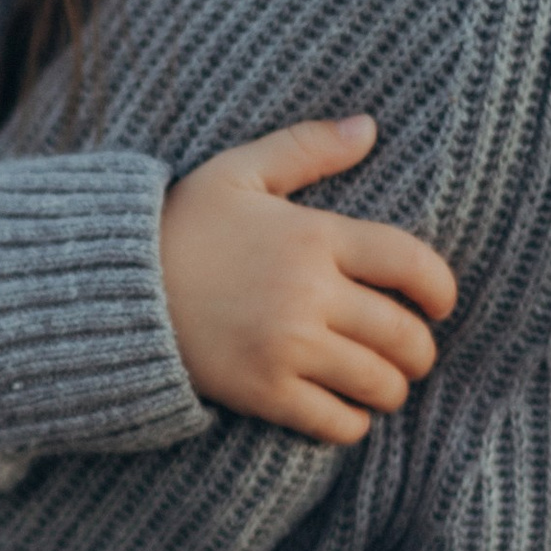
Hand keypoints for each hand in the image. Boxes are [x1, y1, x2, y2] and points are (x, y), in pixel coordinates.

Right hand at [159, 115, 456, 444]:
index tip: (439, 305)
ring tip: (379, 382)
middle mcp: (308, 295)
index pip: (412, 264)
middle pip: (404, 335)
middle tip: (409, 352)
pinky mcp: (263, 394)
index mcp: (313, 237)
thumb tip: (370, 127)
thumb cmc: (180, 226)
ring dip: (390, 388)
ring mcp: (287, 349)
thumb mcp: (239, 171)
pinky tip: (343, 410)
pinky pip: (338, 423)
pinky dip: (352, 423)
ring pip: (378, 384)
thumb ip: (307, 147)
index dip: (441, 290)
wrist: (109, 290)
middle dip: (419, 350)